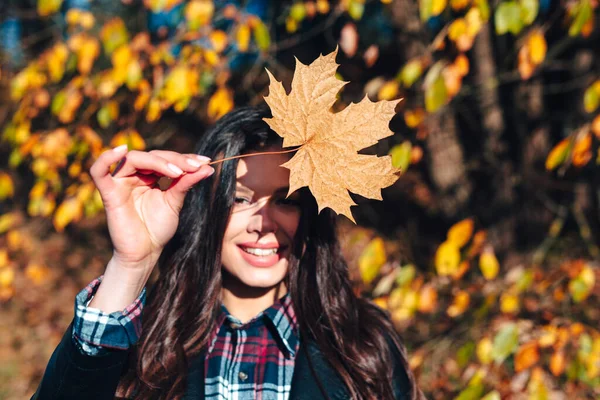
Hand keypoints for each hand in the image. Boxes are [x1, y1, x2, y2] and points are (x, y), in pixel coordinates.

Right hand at [90, 145, 213, 268]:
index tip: (206, 162)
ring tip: (178, 172)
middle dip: (175, 160)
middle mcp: (133, 176)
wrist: (145, 253)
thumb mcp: (175, 201)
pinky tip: (121, 150)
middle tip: (195, 167)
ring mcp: (120, 183)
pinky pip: (99, 171)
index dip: (185, 158)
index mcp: (148, 175)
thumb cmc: (158, 228)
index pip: (165, 158)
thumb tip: (207, 167)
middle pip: (152, 156)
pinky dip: (106, 158)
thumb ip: (186, 182)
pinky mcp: (108, 193)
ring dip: (158, 162)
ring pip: (134, 159)